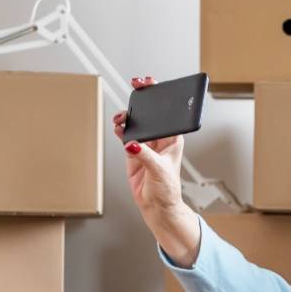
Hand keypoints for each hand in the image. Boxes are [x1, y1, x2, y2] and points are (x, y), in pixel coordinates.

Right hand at [113, 77, 200, 264]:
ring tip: (122, 117)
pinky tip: (118, 127)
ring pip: (136, 122)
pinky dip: (120, 129)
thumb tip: (133, 144)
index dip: (159, 96)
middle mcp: (160, 138)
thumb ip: (145, 156)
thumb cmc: (167, 190)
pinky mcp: (134, 151)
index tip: (151, 85)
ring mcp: (146, 144)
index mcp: (172, 138)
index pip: (167, 112)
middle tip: (136, 87)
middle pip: (150, 113)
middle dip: (142, 100)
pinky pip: (126, 134)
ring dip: (128, 116)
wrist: (156, 206)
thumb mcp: (159, 171)